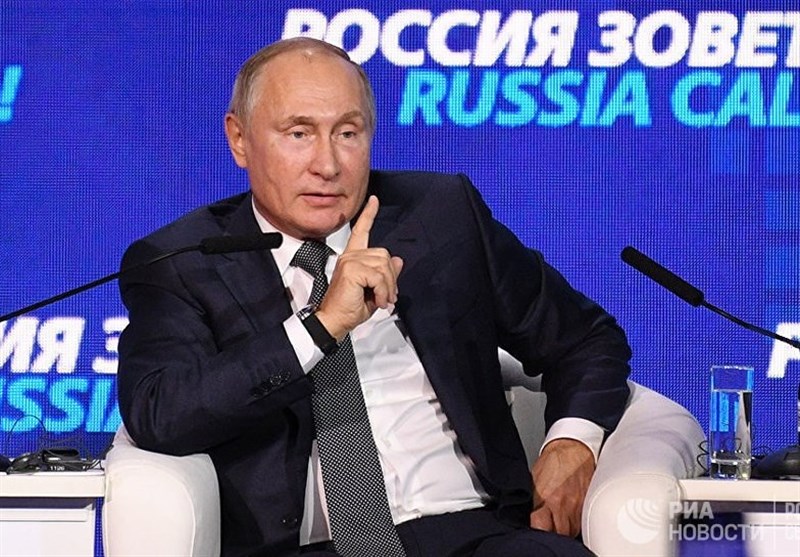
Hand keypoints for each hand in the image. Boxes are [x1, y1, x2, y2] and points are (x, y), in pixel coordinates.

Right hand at [315, 196, 403, 339]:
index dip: (369, 215)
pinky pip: (379, 276)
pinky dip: (383, 290)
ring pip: (384, 266)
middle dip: (391, 278)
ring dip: (388, 287)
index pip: (361, 231)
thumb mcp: (374, 291)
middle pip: (384, 255)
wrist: (334, 321)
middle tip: (387, 297)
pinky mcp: (351, 269)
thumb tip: (399, 261)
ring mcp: (349, 261)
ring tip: (382, 300)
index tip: (374, 200)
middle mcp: (350, 256)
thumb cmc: (350, 308)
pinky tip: (377, 301)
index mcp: (353, 258)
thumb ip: (386, 275)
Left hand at [530, 438, 594, 536]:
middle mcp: (564, 504)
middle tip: (549, 526)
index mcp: (546, 498)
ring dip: (566, 529)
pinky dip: (576, 521)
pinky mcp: (588, 503)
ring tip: (559, 520)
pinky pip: (582, 521)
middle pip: (560, 533)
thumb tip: (531, 515)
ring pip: (573, 530)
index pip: (540, 527)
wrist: (572, 448)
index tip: (536, 527)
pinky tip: (570, 515)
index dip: (537, 530)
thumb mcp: (534, 480)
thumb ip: (534, 501)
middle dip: (554, 532)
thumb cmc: (553, 461)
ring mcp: (578, 505)